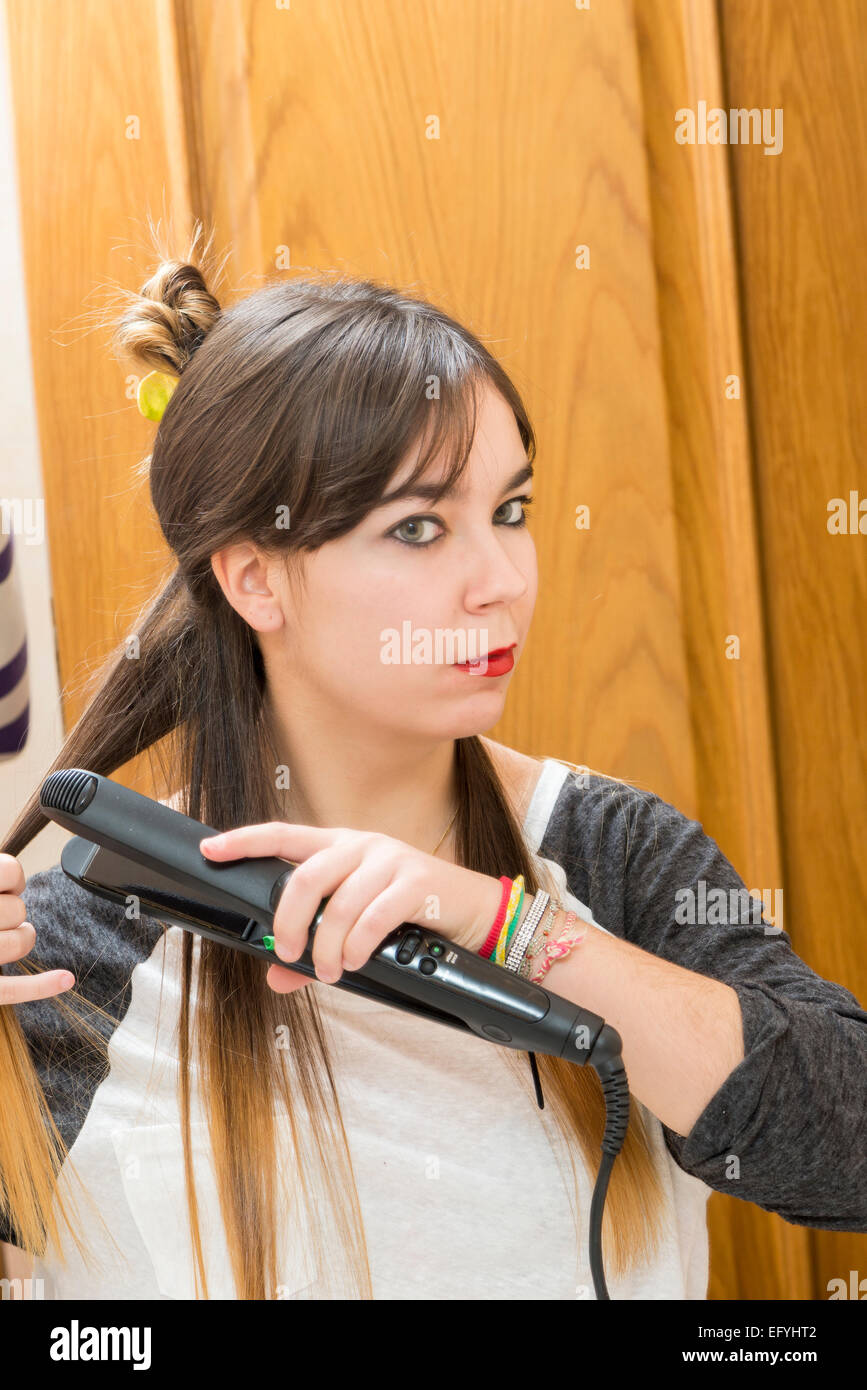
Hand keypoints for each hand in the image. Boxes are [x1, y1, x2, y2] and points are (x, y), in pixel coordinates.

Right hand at [0, 853, 75, 1002]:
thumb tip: (10, 869)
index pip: (9, 870)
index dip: (10, 878)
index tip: (3, 888)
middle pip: (17, 908)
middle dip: (12, 912)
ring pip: (21, 943)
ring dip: (20, 939)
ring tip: (0, 938)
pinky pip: (12, 990)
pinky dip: (41, 986)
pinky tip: (67, 979)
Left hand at [199, 823, 502, 994]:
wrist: (474, 911)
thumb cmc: (410, 915)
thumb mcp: (357, 928)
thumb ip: (314, 949)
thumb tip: (275, 977)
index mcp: (340, 846)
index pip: (284, 835)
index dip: (245, 840)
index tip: (210, 848)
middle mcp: (361, 846)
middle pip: (306, 875)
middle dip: (288, 920)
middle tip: (286, 952)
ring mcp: (389, 860)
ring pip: (340, 903)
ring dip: (327, 945)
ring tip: (330, 970)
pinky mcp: (416, 881)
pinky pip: (375, 916)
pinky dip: (359, 945)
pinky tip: (357, 961)